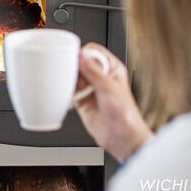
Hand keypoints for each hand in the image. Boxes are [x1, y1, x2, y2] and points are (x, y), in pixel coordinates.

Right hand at [76, 43, 152, 162]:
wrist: (121, 138)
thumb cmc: (125, 114)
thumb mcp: (108, 87)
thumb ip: (93, 70)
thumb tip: (81, 55)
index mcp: (112, 68)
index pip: (94, 51)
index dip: (84, 52)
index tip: (75, 56)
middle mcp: (101, 77)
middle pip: (81, 62)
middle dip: (74, 65)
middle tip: (69, 69)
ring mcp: (91, 89)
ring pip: (74, 76)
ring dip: (69, 78)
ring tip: (68, 82)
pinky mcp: (82, 101)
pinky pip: (70, 91)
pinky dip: (65, 90)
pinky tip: (65, 91)